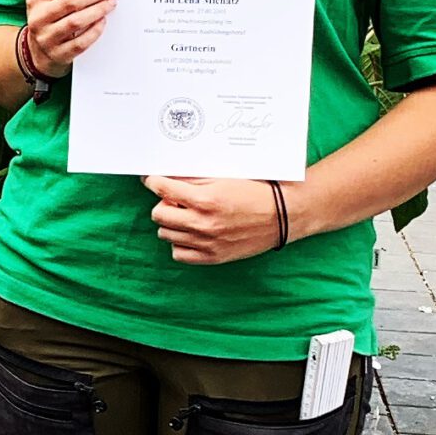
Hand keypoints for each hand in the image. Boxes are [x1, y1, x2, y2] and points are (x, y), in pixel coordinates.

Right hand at [23, 0, 121, 72]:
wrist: (38, 52)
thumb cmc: (52, 18)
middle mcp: (38, 17)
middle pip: (72, 0)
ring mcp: (46, 37)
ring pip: (76, 21)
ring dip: (98, 10)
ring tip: (111, 3)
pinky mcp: (58, 54)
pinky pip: (80, 42)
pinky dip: (95, 30)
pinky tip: (103, 21)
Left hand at [145, 175, 288, 264]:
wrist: (283, 216)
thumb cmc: (255, 192)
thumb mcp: (223, 178)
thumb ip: (192, 179)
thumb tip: (166, 177)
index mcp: (205, 200)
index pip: (162, 189)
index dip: (153, 182)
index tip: (152, 180)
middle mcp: (203, 223)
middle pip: (158, 215)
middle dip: (163, 204)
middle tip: (175, 200)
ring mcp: (206, 243)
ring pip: (165, 234)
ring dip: (172, 223)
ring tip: (188, 216)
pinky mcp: (212, 257)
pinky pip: (178, 254)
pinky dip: (180, 243)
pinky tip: (192, 234)